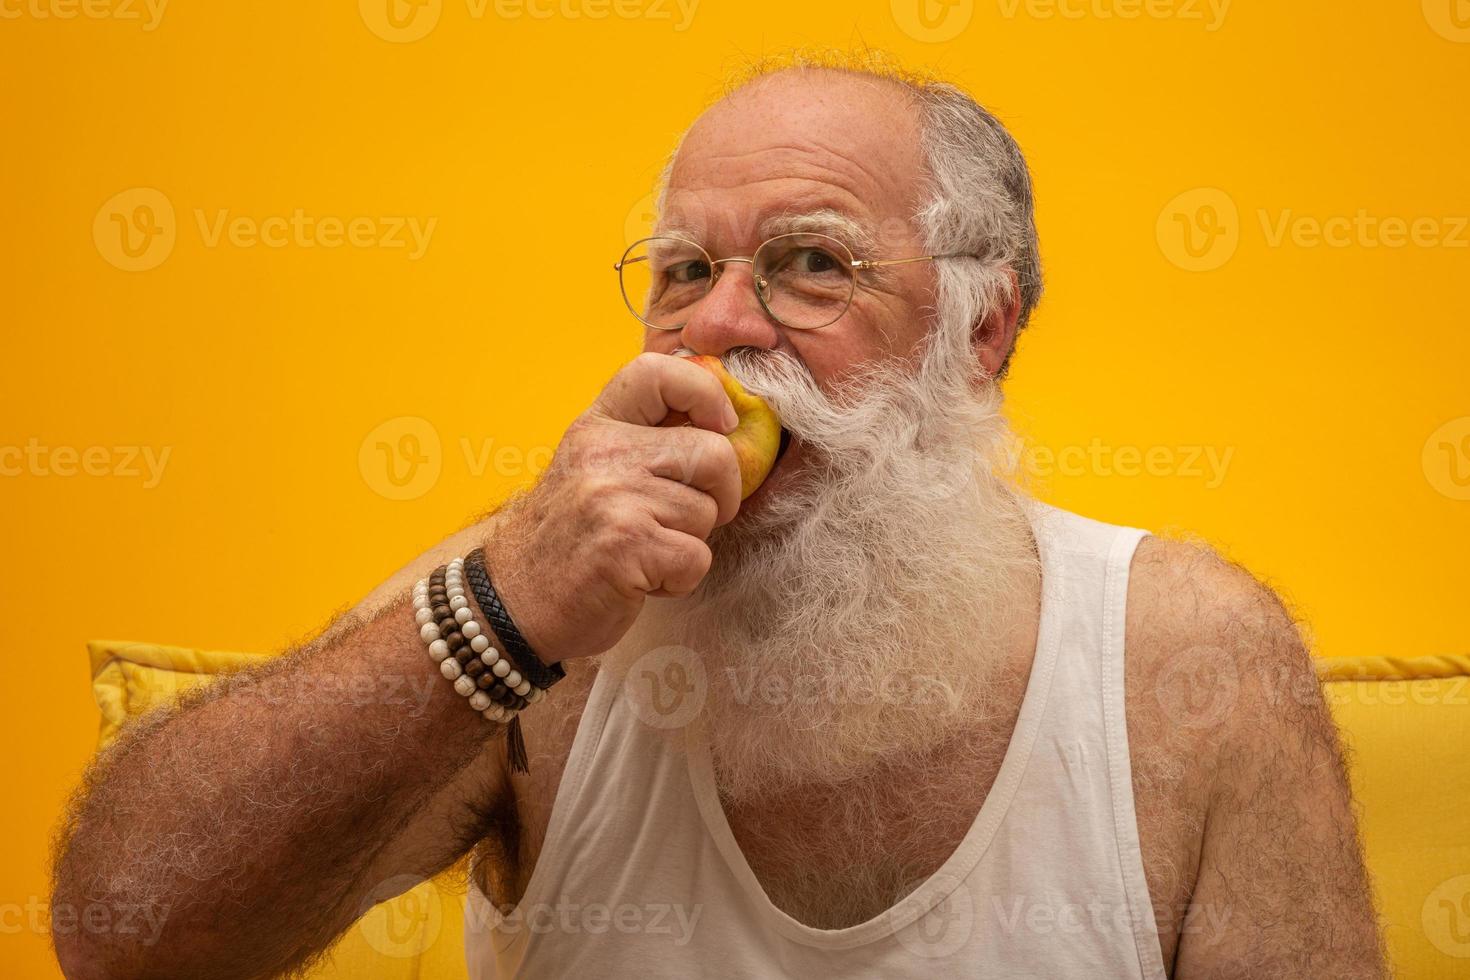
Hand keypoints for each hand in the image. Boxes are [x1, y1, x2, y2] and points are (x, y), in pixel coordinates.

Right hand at [482, 352, 742, 662]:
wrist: (511, 602)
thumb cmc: (568, 540)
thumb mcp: (594, 470)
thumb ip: (645, 442)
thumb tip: (727, 425)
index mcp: (597, 426)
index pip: (659, 372)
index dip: (706, 392)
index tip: (720, 425)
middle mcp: (603, 452)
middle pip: (714, 453)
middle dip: (720, 494)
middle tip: (688, 519)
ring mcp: (613, 496)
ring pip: (708, 511)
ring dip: (690, 543)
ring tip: (647, 552)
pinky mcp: (626, 544)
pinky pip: (696, 557)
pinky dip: (680, 579)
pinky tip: (643, 580)